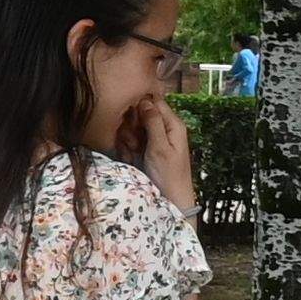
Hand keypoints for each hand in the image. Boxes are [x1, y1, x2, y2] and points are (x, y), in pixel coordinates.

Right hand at [83, 29, 191, 185]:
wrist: (170, 199)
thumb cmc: (170, 175)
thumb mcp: (161, 147)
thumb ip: (153, 122)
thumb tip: (144, 100)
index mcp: (173, 124)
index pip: (154, 101)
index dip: (141, 108)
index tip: (134, 121)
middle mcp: (163, 129)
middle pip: (139, 114)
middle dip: (132, 127)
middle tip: (134, 142)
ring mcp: (152, 140)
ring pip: (132, 128)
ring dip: (128, 139)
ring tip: (133, 152)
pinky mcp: (143, 150)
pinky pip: (129, 142)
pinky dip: (127, 149)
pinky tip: (130, 158)